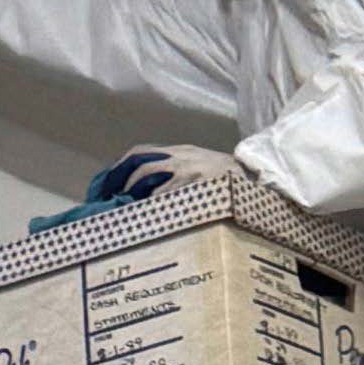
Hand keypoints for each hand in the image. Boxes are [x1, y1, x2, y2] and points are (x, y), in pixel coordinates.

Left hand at [106, 144, 244, 198]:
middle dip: (120, 177)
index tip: (109, 181)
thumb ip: (178, 174)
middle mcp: (181, 155)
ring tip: (124, 204)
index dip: (122, 165)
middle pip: (139, 159)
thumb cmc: (227, 180)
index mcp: (181, 151)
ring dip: (131, 188)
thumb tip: (150, 192)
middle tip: (109, 196)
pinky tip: (145, 213)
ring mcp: (187, 167)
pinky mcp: (194, 182)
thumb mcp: (201, 167)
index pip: (142, 151)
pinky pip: (165, 192)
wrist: (254, 177)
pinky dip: (152, 202)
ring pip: (147, 172)